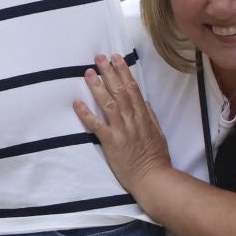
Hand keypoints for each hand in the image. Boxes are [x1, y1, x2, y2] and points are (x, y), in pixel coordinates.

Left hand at [71, 53, 173, 201]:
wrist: (153, 178)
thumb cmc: (156, 158)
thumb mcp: (158, 133)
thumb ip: (150, 116)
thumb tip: (143, 100)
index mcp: (143, 116)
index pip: (133, 89)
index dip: (124, 72)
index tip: (117, 58)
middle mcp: (132, 120)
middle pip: (120, 91)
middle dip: (109, 72)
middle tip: (99, 57)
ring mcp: (121, 130)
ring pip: (108, 103)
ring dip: (97, 86)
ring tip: (88, 72)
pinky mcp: (111, 142)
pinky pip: (96, 125)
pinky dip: (86, 113)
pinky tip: (76, 102)